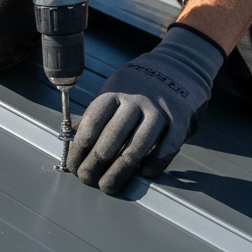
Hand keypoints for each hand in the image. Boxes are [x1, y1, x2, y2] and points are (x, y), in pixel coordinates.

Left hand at [67, 23, 225, 194]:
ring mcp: (158, 110)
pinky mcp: (180, 120)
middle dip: (94, 168)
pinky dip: (152, 167)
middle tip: (88, 180)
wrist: (179, 65)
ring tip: (109, 185)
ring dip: (118, 175)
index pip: (90, 127)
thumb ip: (96, 114)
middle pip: (109, 143)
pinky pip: (165, 151)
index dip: (78, 152)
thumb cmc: (140, 83)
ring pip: (134, 151)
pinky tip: (143, 173)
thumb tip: (70, 139)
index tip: (74, 166)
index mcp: (114, 91)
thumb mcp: (114, 89)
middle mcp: (135, 100)